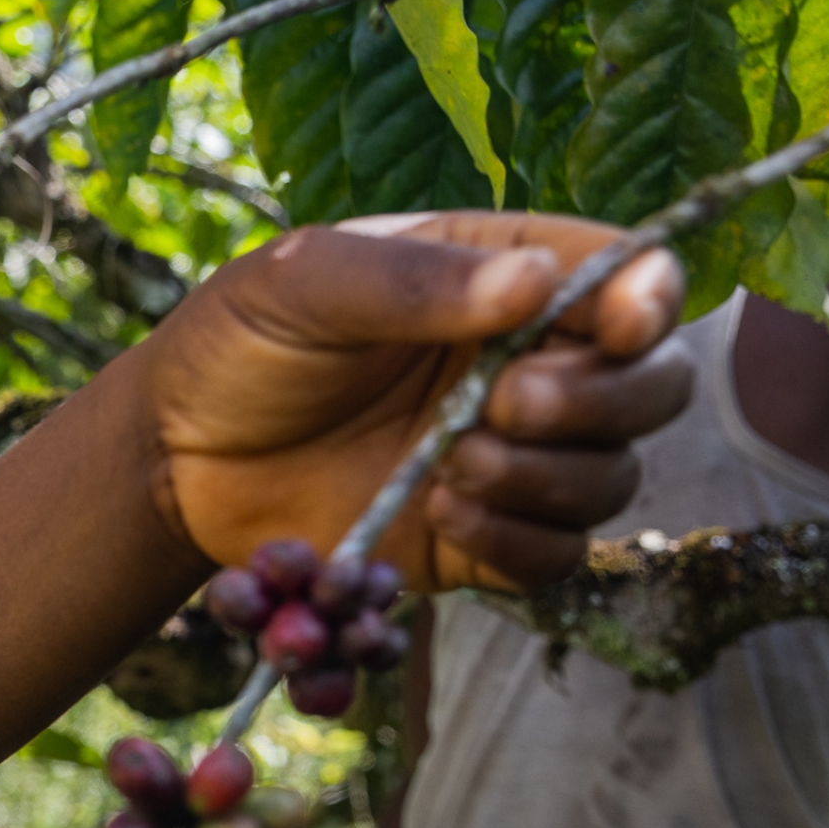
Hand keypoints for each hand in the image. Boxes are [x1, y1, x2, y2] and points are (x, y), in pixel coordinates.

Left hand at [142, 212, 690, 591]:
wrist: (175, 459)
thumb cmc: (239, 342)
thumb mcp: (305, 283)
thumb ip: (413, 282)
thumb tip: (536, 284)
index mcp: (498, 271)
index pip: (626, 274)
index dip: (649, 299)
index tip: (620, 323)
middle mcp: (528, 360)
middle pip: (654, 385)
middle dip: (599, 401)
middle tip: (501, 404)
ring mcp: (512, 452)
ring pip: (613, 477)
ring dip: (548, 477)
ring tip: (448, 464)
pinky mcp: (484, 535)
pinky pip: (558, 556)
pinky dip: (519, 541)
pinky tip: (444, 514)